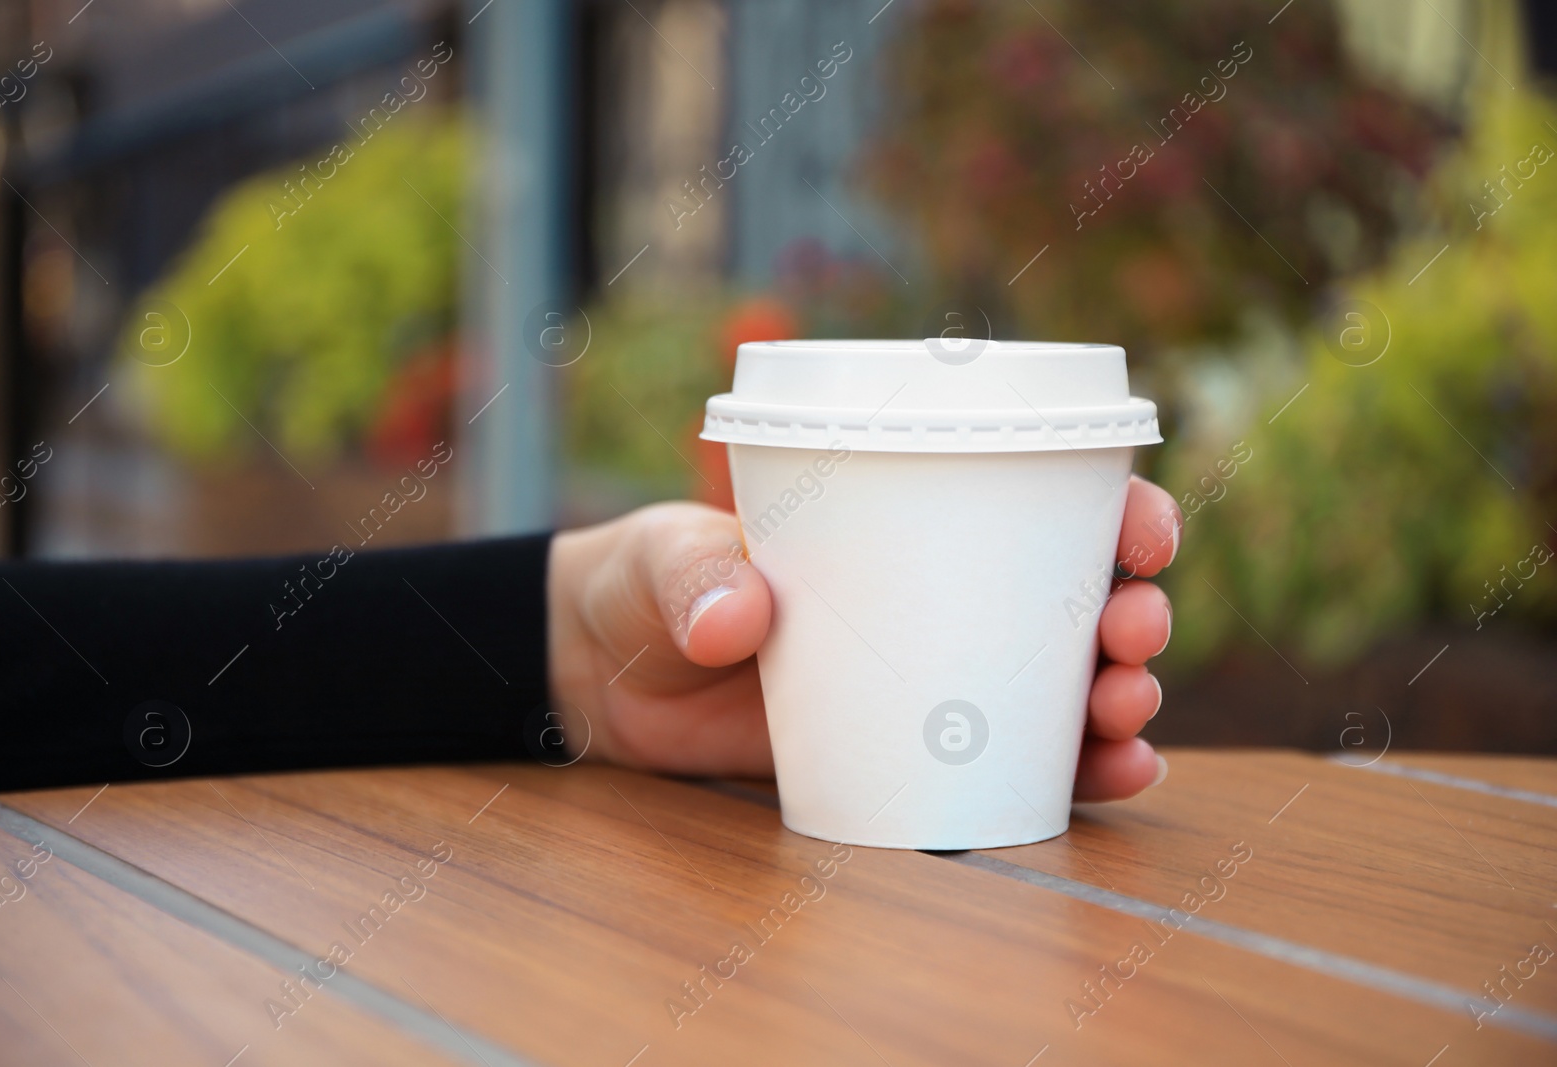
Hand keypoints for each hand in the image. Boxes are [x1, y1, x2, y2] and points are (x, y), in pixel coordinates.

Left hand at [547, 476, 1179, 798]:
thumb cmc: (646, 584)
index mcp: (902, 523)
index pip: (1033, 501)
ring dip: (1119, 694)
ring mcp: (928, 678)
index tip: (1142, 533)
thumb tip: (739, 621)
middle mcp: (936, 597)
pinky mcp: (906, 749)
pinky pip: (1011, 762)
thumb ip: (693, 579)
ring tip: (1126, 714)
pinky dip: (1074, 770)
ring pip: (1061, 683)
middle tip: (1129, 635)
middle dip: (1131, 613)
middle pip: (1073, 598)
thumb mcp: (662, 561)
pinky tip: (1116, 776)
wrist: (606, 676)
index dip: (1113, 511)